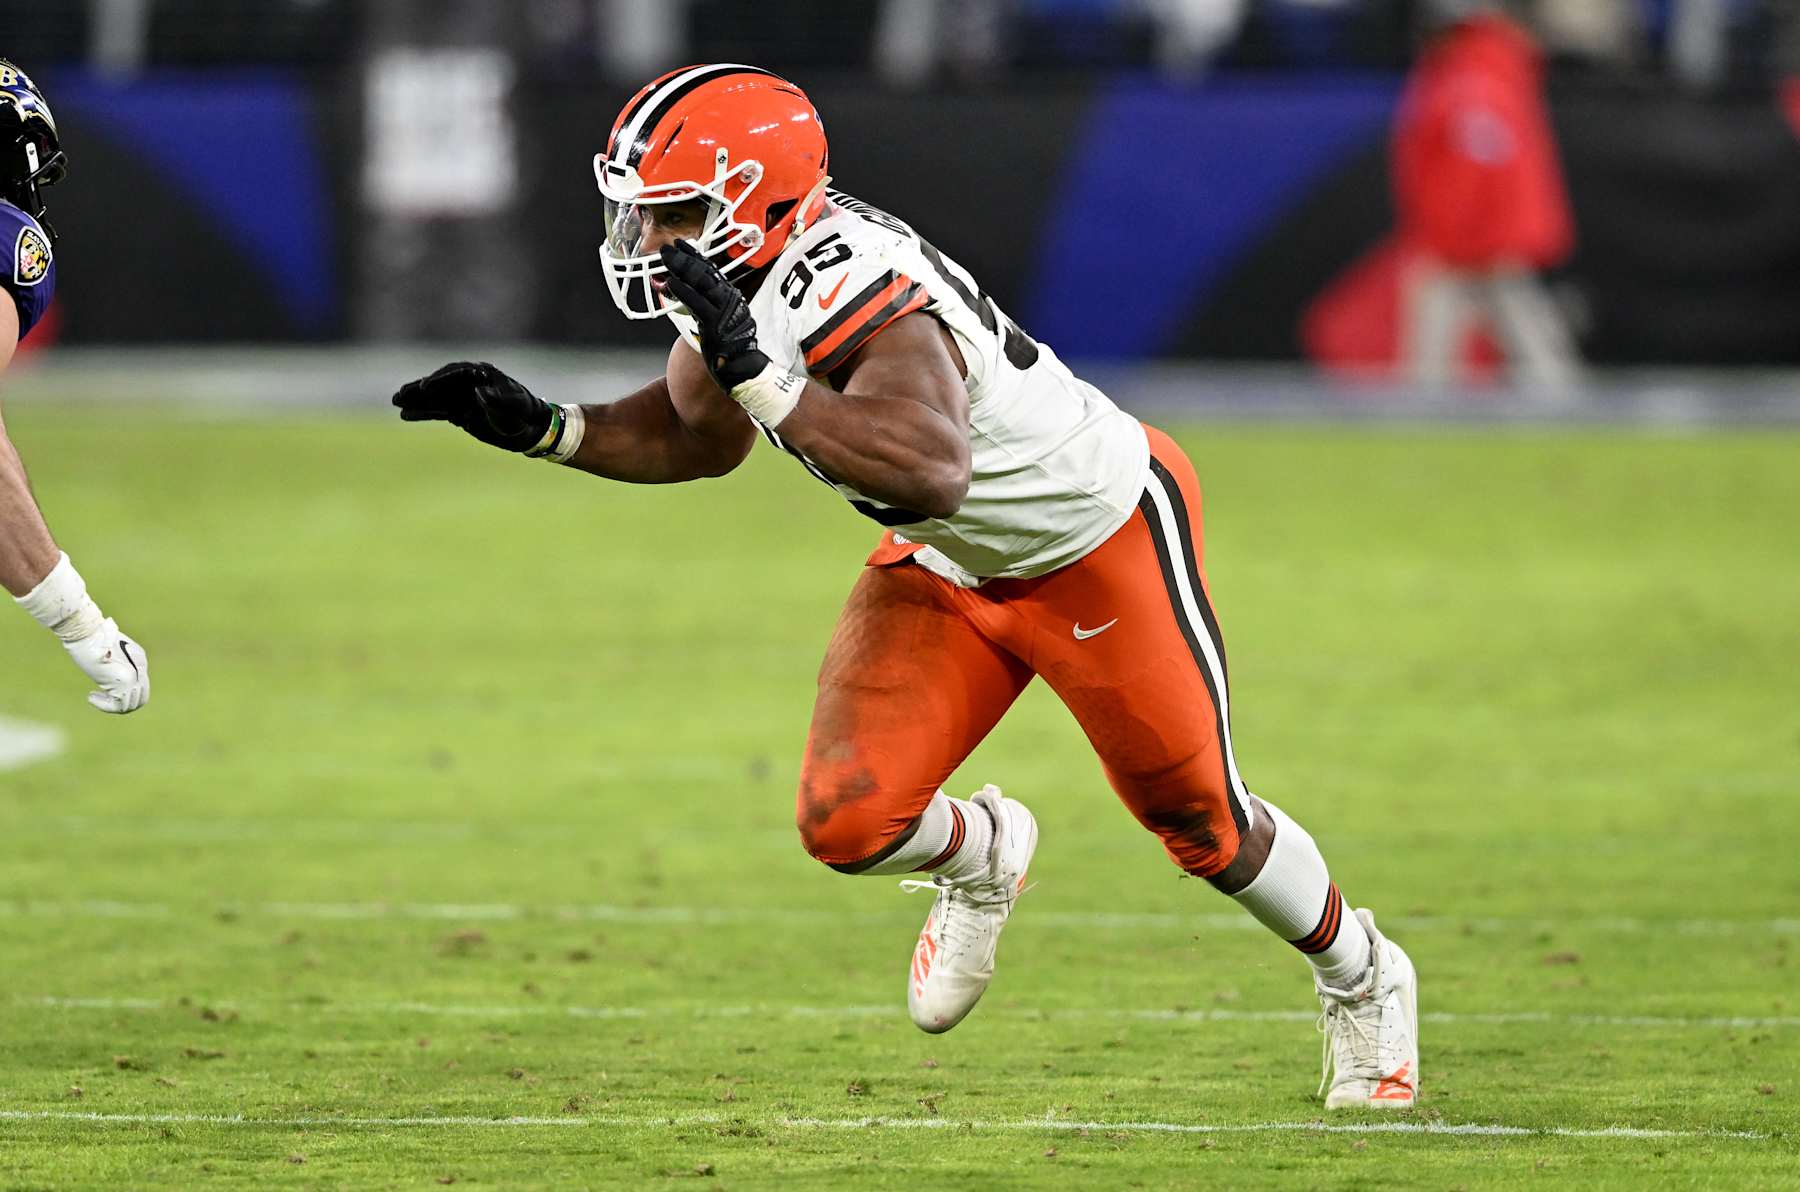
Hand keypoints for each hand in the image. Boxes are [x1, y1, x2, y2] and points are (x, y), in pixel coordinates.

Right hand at [63, 618, 148, 713]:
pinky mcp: (125, 680)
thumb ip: (117, 666)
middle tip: (100, 697)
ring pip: (132, 704)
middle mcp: (141, 669)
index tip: (103, 692)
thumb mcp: (108, 652)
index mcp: (138, 661)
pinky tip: (90, 697)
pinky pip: (121, 704)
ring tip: (93, 696)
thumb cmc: (92, 639)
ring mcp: (134, 676)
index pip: (141, 688)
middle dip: (121, 704)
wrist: (89, 633)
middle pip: (140, 698)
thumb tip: (117, 686)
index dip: (126, 696)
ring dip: (111, 705)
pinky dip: (105, 706)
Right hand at [392, 362, 554, 452]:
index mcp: (482, 374)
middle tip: (398, 394)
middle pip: (439, 384)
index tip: (425, 387)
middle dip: (419, 389)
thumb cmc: (523, 411)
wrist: (530, 429)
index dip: (439, 379)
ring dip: (416, 401)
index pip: (455, 373)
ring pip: (435, 398)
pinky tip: (405, 415)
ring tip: (395, 402)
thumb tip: (479, 392)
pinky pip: (438, 412)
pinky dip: (423, 413)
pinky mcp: (460, 413)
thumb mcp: (513, 405)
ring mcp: (463, 398)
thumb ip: (496, 398)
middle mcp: (469, 384)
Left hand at [659, 241, 769, 391]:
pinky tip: (672, 283)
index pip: (711, 271)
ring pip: (701, 284)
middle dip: (684, 258)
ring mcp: (723, 311)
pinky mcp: (715, 324)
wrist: (742, 367)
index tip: (683, 245)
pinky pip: (697, 304)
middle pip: (705, 273)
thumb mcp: (720, 319)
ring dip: (682, 269)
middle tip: (668, 249)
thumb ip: (706, 305)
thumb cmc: (730, 347)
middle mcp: (729, 299)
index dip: (695, 256)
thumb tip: (687, 293)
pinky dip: (684, 292)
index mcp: (730, 296)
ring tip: (667, 259)